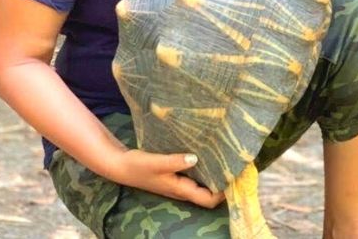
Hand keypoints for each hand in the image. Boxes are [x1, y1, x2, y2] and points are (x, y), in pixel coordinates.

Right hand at [108, 149, 224, 208]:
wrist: (120, 166)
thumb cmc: (138, 166)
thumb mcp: (157, 162)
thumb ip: (175, 161)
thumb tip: (195, 158)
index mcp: (181, 190)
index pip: (209, 200)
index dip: (223, 193)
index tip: (234, 177)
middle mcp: (182, 190)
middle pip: (209, 195)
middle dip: (223, 184)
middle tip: (236, 168)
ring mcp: (179, 184)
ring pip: (203, 186)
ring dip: (215, 177)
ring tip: (226, 162)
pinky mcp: (175, 176)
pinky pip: (196, 177)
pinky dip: (205, 171)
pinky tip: (208, 157)